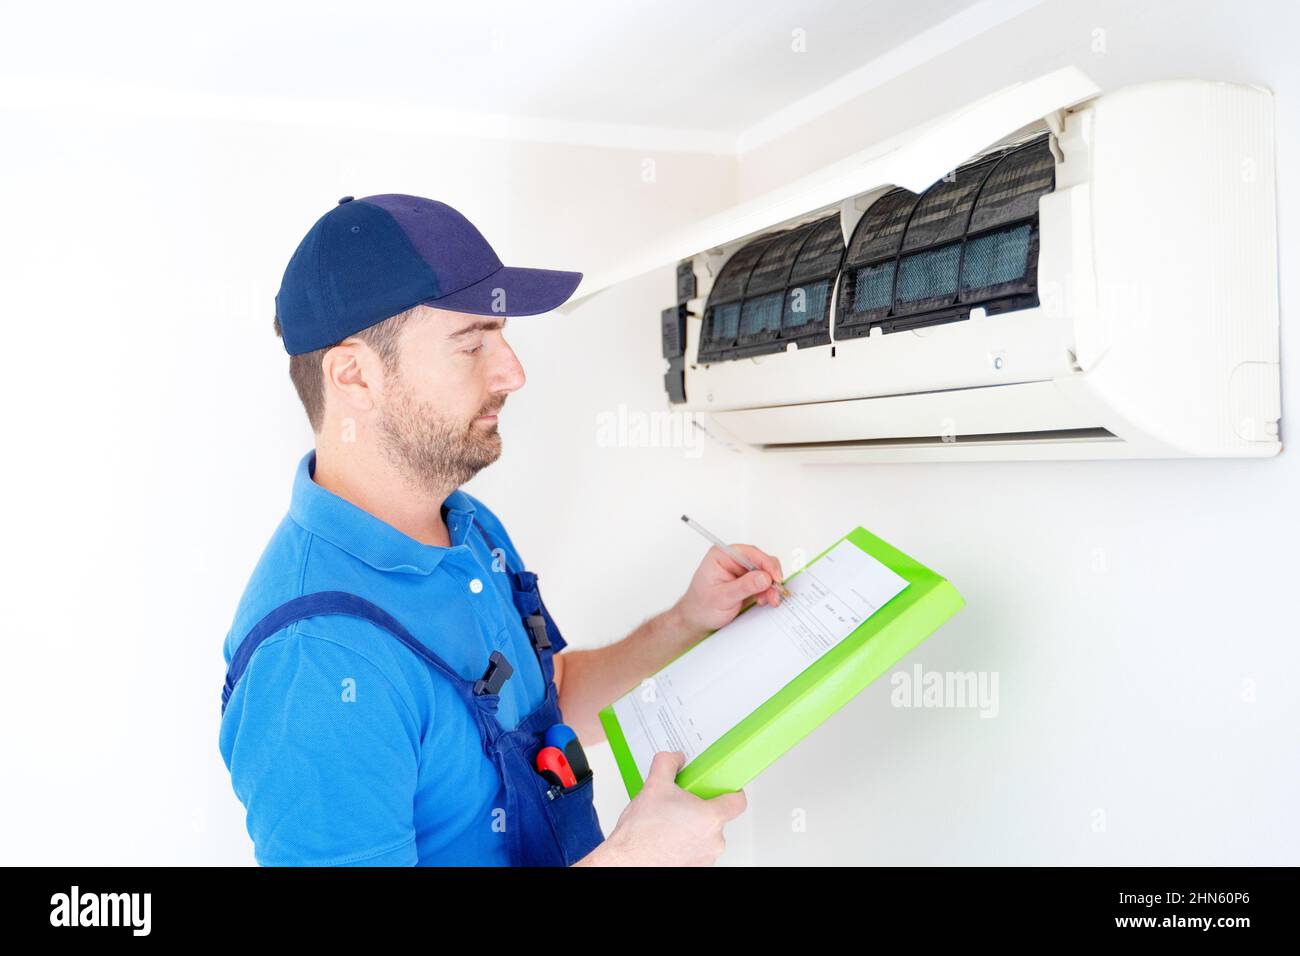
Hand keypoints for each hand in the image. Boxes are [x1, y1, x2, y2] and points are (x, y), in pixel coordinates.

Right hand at [582, 751, 746, 865]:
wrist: (627, 861)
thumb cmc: (641, 833)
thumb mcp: (654, 785)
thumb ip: (667, 763)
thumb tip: (675, 758)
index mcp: (710, 817)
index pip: (738, 801)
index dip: (731, 791)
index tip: (721, 787)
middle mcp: (714, 840)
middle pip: (717, 817)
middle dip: (700, 808)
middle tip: (681, 803)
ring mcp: (706, 857)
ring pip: (706, 835)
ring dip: (692, 827)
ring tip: (669, 822)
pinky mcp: (695, 867)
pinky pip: (697, 849)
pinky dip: (686, 842)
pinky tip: (667, 837)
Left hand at [673, 543, 785, 635]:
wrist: (697, 620)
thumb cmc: (701, 607)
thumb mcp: (722, 597)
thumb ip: (744, 586)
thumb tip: (764, 577)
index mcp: (722, 556)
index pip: (750, 553)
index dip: (765, 564)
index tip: (774, 578)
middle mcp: (733, 560)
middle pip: (761, 561)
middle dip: (770, 578)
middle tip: (774, 593)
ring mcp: (740, 571)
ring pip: (765, 572)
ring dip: (771, 586)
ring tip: (769, 600)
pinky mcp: (747, 581)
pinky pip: (764, 582)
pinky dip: (768, 591)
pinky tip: (764, 600)